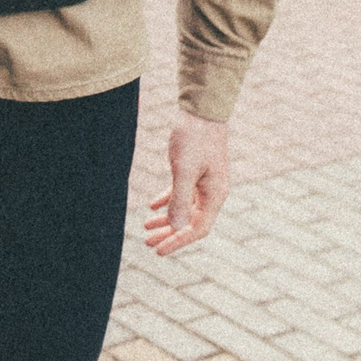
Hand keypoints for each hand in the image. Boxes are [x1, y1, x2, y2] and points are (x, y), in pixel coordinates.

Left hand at [144, 112, 229, 254]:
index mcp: (215, 195)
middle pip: (191, 222)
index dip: (178, 241)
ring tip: (146, 226)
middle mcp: (213, 193)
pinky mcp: (197, 172)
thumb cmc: (194, 138)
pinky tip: (152, 206)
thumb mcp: (183, 169)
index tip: (158, 250)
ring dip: (167, 219)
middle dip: (169, 234)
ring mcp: (205, 183)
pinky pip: (182, 194)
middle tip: (148, 242)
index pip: (197, 229)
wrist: (202, 111)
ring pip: (185, 209)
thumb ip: (179, 198)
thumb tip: (174, 227)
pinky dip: (168, 200)